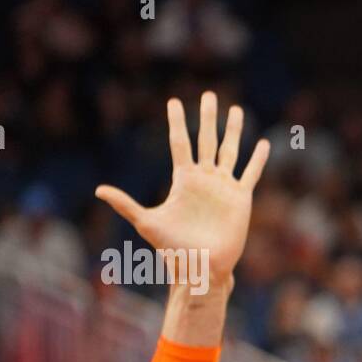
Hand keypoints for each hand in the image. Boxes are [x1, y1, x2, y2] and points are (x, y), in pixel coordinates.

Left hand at [95, 91, 270, 289]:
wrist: (202, 266)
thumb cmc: (173, 248)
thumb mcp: (147, 222)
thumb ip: (125, 203)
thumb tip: (98, 190)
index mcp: (183, 180)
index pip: (180, 143)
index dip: (177, 122)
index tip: (174, 102)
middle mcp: (204, 179)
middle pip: (206, 140)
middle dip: (207, 118)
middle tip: (208, 96)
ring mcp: (224, 187)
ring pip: (229, 151)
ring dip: (233, 131)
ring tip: (236, 110)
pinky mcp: (241, 198)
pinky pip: (250, 174)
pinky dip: (257, 160)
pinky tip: (263, 144)